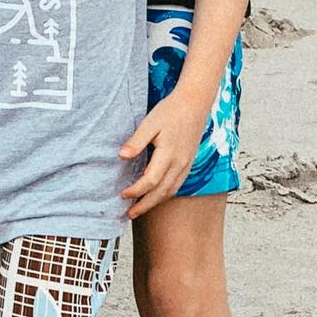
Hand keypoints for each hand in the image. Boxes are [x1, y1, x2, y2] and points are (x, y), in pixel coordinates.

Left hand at [119, 87, 212, 217]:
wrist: (195, 103)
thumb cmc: (171, 110)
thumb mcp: (150, 122)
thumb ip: (136, 141)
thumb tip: (121, 156)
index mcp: (168, 154)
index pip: (150, 181)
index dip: (136, 191)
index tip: (122, 195)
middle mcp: (179, 163)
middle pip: (161, 192)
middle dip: (145, 205)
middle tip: (129, 214)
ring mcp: (186, 164)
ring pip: (170, 191)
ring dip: (155, 202)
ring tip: (140, 208)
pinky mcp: (188, 162)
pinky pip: (177, 184)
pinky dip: (165, 194)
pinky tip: (156, 195)